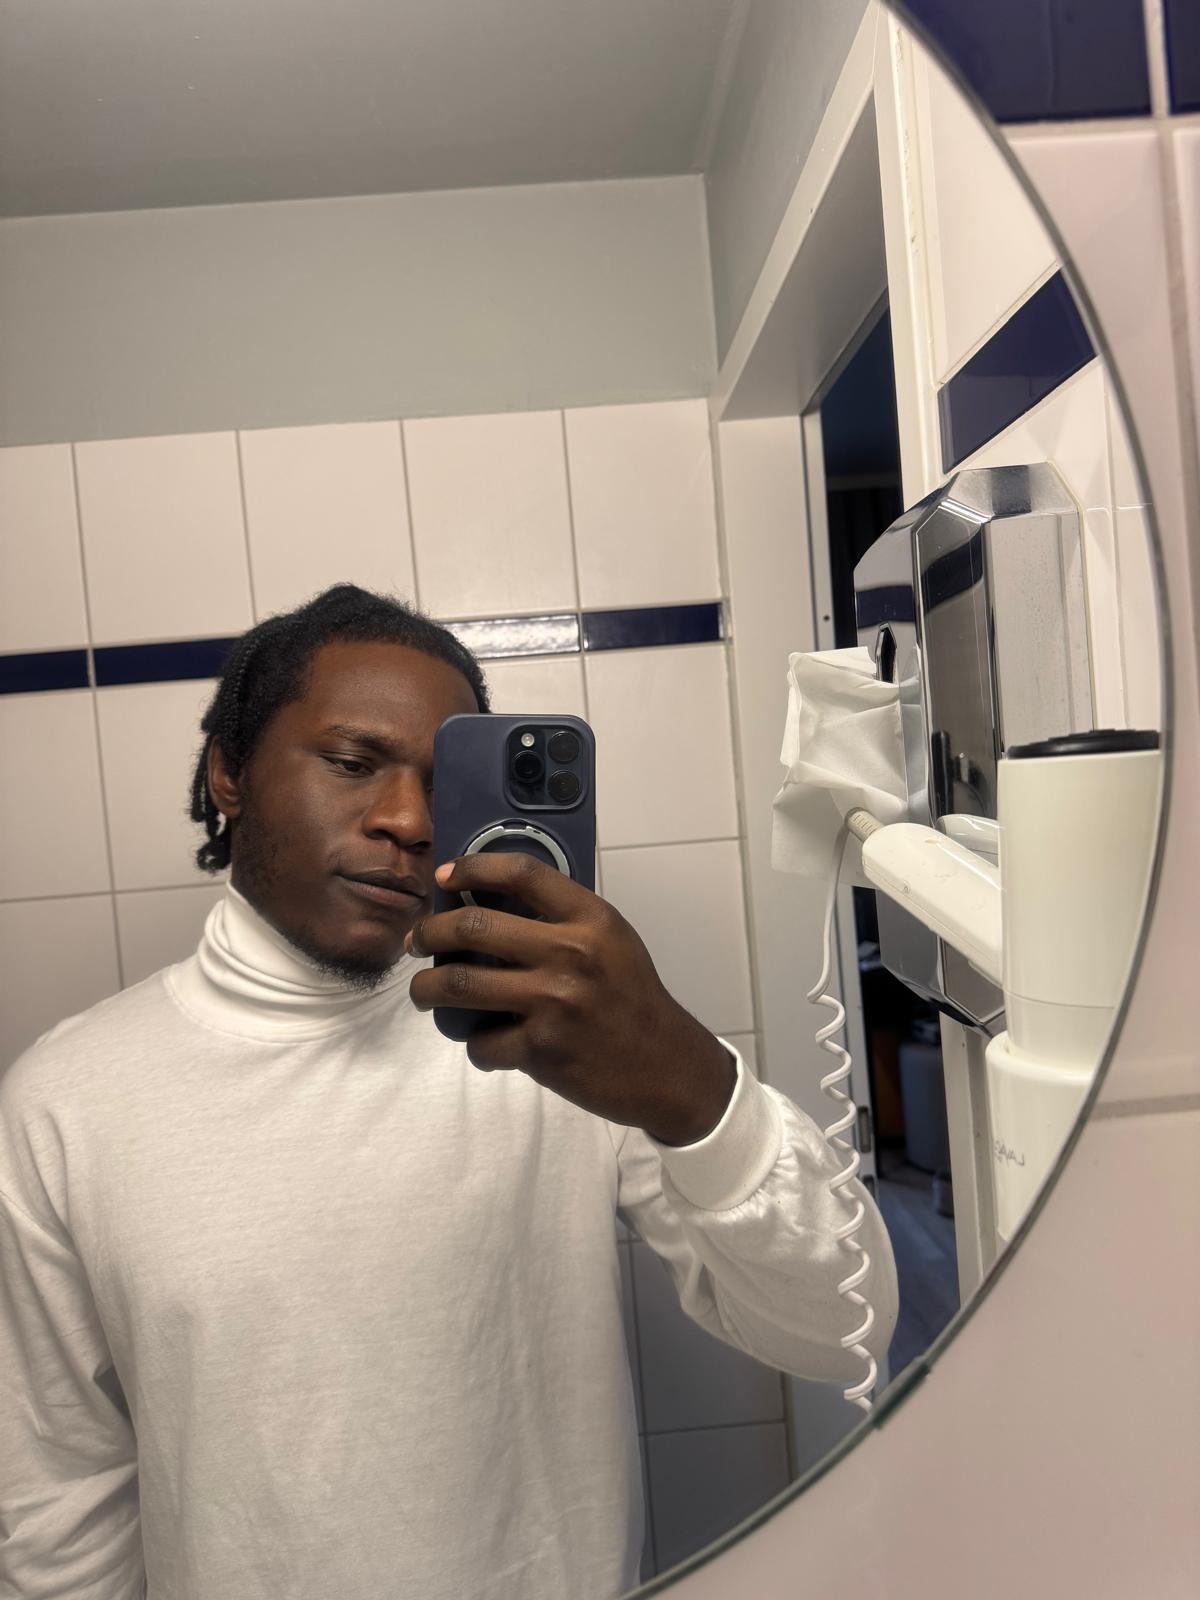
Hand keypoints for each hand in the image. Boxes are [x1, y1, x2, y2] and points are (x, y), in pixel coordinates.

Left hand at [405, 852, 735, 1144]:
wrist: (666, 1066)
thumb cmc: (633, 1001)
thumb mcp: (611, 943)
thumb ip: (562, 922)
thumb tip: (489, 908)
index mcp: (591, 919)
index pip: (521, 873)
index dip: (473, 867)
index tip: (445, 876)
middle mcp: (571, 953)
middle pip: (472, 926)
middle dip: (430, 932)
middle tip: (419, 941)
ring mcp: (553, 1001)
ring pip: (458, 985)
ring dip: (428, 989)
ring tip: (425, 991)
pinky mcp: (541, 1048)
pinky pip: (481, 1043)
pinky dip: (476, 1046)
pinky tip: (488, 1045)